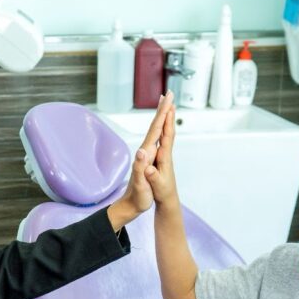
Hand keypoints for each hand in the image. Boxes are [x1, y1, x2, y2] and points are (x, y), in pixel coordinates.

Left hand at [107, 90, 174, 230]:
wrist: (129, 205)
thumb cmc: (137, 198)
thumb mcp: (140, 184)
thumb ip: (140, 168)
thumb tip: (141, 151)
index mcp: (146, 154)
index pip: (155, 130)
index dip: (162, 114)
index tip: (168, 100)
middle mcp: (145, 151)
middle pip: (154, 126)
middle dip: (162, 109)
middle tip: (169, 93)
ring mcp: (146, 154)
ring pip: (155, 130)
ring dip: (161, 116)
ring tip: (166, 104)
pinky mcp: (148, 159)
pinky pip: (156, 139)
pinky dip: (160, 129)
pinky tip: (162, 126)